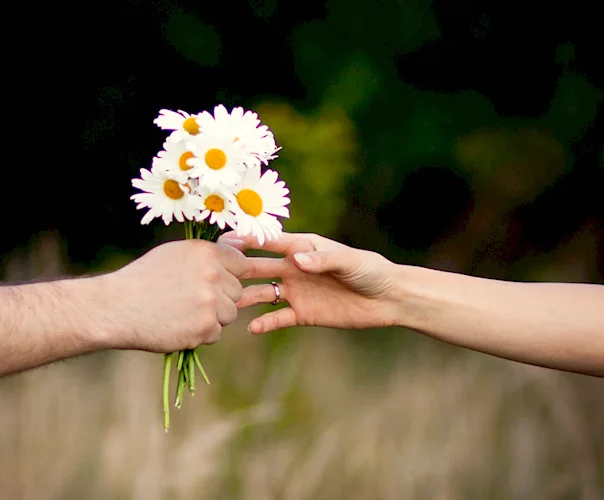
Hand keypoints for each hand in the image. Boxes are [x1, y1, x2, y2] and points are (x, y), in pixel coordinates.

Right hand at [95, 239, 249, 351]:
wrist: (117, 307)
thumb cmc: (144, 278)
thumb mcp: (175, 254)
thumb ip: (208, 254)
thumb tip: (242, 248)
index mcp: (206, 252)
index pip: (241, 263)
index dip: (230, 275)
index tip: (216, 283)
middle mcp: (213, 274)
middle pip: (237, 292)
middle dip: (221, 299)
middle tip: (190, 301)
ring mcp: (210, 302)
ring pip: (229, 314)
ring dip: (212, 318)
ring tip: (182, 313)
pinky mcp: (204, 327)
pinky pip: (215, 334)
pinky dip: (200, 335)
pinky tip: (177, 326)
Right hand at [220, 232, 402, 333]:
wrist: (388, 299)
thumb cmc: (371, 270)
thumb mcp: (349, 262)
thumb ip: (323, 260)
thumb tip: (297, 261)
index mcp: (303, 248)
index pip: (269, 242)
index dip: (247, 240)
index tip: (224, 241)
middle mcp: (294, 268)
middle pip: (258, 267)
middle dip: (236, 269)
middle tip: (214, 275)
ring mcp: (296, 291)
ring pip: (262, 293)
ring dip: (245, 297)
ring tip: (227, 305)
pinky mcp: (303, 313)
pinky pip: (278, 318)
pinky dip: (265, 323)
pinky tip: (252, 329)